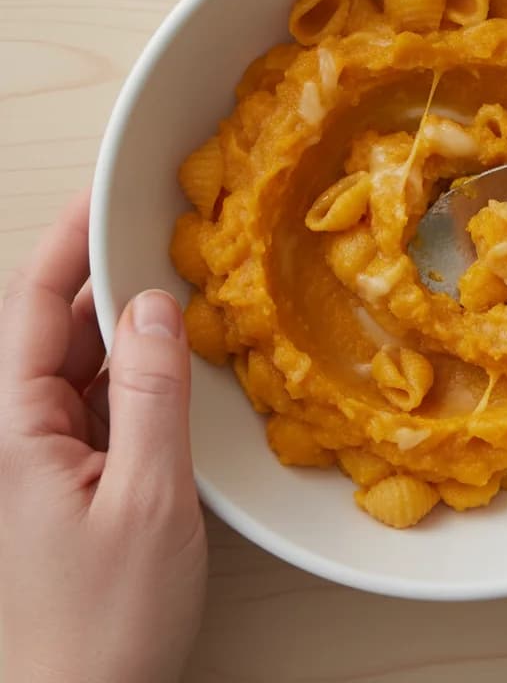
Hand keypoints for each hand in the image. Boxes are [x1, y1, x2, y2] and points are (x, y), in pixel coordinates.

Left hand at [0, 191, 206, 682]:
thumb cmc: (101, 624)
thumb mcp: (147, 499)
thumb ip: (153, 394)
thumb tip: (155, 308)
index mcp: (11, 432)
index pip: (28, 307)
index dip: (67, 243)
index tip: (107, 195)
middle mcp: (14, 435)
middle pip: (53, 329)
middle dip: (106, 278)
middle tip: (167, 238)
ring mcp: (38, 458)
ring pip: (79, 366)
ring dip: (124, 327)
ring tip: (179, 290)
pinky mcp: (66, 480)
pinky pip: (98, 404)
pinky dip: (135, 374)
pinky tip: (172, 363)